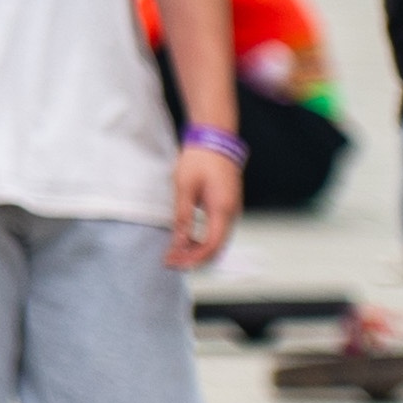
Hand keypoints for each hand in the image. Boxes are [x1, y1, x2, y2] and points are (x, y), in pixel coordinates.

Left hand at [164, 140, 243, 273]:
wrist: (215, 140)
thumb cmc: (199, 160)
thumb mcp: (184, 187)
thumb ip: (182, 216)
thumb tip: (178, 242)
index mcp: (223, 210)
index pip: (211, 246)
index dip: (192, 258)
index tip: (172, 262)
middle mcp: (232, 213)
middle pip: (217, 247)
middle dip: (194, 258)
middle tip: (170, 261)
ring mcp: (232, 210)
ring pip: (218, 240)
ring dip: (198, 250)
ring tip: (175, 252)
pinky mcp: (227, 206)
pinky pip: (218, 230)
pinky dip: (203, 239)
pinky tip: (186, 239)